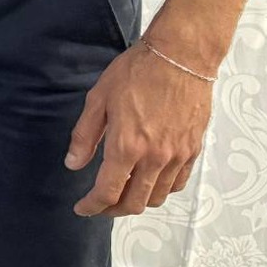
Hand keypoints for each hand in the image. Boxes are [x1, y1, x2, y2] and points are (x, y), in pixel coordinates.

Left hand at [66, 39, 212, 216]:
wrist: (181, 57)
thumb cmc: (135, 72)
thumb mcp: (98, 98)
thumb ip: (85, 136)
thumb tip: (73, 164)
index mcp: (127, 146)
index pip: (107, 192)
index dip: (92, 206)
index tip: (82, 208)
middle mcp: (154, 158)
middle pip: (133, 203)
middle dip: (112, 209)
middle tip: (100, 204)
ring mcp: (177, 156)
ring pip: (156, 197)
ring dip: (137, 202)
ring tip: (123, 193)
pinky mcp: (193, 150)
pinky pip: (177, 183)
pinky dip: (161, 190)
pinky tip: (149, 181)